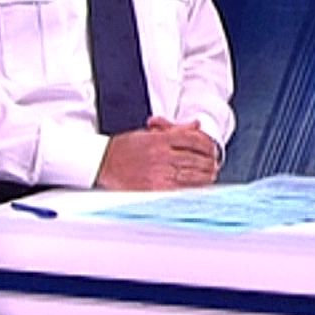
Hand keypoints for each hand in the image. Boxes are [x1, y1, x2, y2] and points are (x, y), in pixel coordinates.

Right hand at [95, 119, 218, 189]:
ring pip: (192, 175)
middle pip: (196, 158)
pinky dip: (194, 188)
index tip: (212, 149)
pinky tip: (199, 187)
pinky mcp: (154, 189)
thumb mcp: (148, 133)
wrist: (100, 163)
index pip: (193, 139)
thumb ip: (175, 129)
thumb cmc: (123, 148)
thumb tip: (196, 124)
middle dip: (209, 161)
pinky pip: (181, 189)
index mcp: (159, 139)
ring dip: (205, 176)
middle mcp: (160, 155)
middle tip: (214, 164)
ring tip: (210, 175)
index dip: (207, 144)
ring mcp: (158, 172)